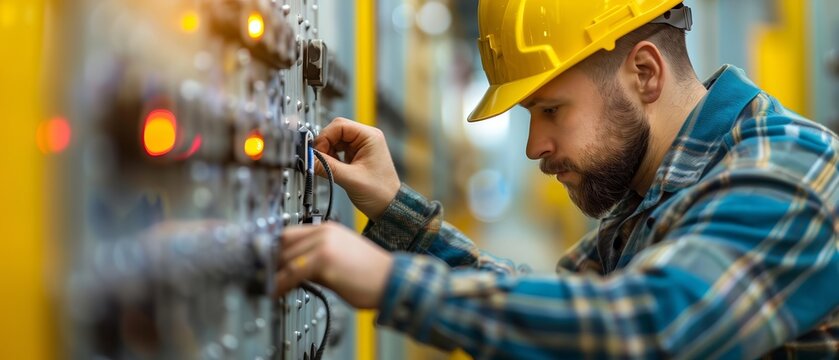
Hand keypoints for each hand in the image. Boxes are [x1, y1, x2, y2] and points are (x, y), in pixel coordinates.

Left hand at [273, 222, 393, 308]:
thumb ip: (317, 258)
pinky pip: (292, 273)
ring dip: (274, 275)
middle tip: (263, 276)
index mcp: (328, 228)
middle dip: (271, 262)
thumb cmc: (369, 273)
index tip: (266, 261)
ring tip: (268, 286)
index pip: (290, 232)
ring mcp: (323, 245)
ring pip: (285, 258)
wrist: (391, 279)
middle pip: (283, 243)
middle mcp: (324, 232)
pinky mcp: (324, 261)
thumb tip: (293, 270)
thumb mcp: (340, 256)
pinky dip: (280, 284)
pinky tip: (277, 292)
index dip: (275, 248)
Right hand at [314, 117, 400, 219]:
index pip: (339, 125)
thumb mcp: (350, 179)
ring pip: (334, 141)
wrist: (389, 207)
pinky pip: (336, 150)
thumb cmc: (380, 192)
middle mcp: (365, 138)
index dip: (324, 137)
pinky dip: (330, 158)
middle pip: (335, 131)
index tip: (316, 152)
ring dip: (326, 152)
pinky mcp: (355, 156)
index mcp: (369, 137)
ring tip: (328, 167)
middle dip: (324, 145)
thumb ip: (326, 167)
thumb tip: (308, 159)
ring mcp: (360, 147)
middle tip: (319, 160)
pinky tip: (332, 168)